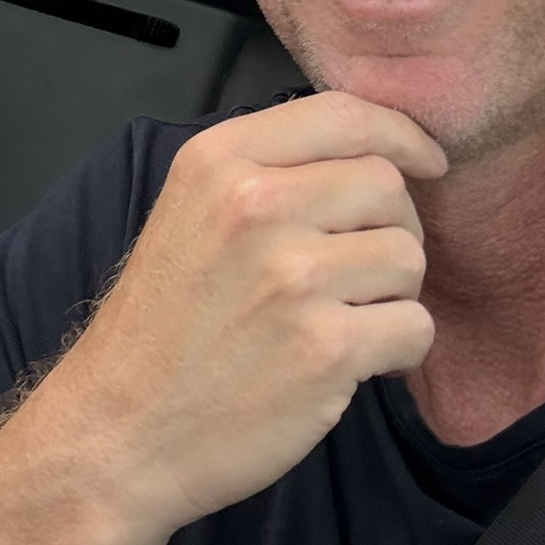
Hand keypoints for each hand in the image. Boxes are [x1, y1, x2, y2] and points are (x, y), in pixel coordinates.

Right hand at [28, 91, 446, 537]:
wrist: (121, 430)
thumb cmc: (162, 327)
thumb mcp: (189, 211)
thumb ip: (267, 170)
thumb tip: (374, 150)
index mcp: (218, 162)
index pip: (343, 114)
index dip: (400, 134)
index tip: (423, 161)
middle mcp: (255, 206)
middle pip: (386, 183)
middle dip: (393, 226)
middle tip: (357, 269)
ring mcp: (292, 277)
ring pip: (408, 255)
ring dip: (394, 292)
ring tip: (343, 317)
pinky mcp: (326, 348)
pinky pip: (414, 326)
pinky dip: (397, 349)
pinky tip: (351, 361)